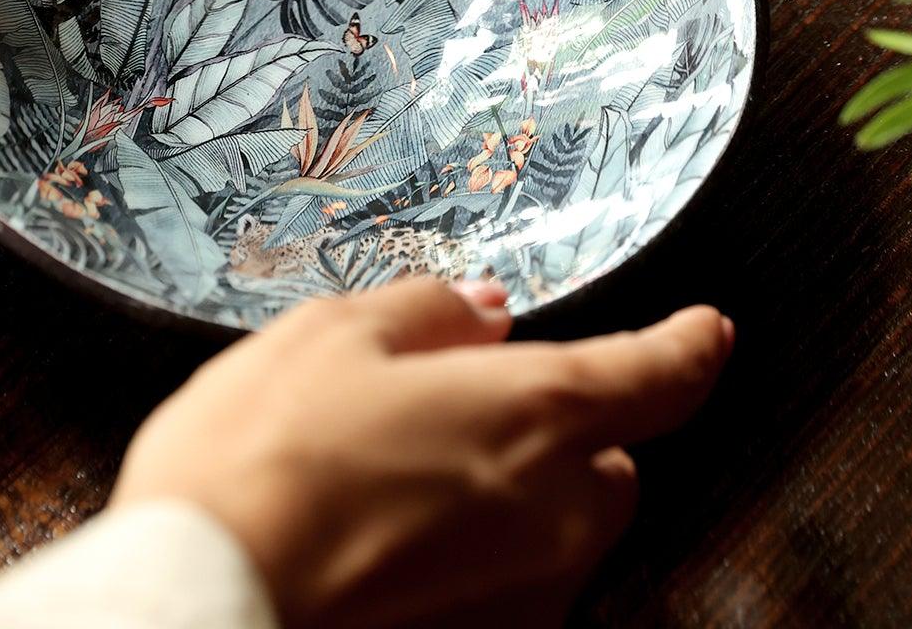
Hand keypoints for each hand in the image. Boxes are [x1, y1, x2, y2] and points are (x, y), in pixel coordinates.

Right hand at [112, 281, 732, 628]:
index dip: (688, 344)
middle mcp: (554, 518)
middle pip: (606, 466)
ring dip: (504, 506)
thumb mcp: (331, 336)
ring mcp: (525, 603)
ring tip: (386, 488)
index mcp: (532, 414)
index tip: (707, 331)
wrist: (204, 606)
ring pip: (552, 537)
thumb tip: (482, 311)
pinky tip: (378, 550)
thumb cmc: (259, 464)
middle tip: (457, 418)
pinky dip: (466, 567)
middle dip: (558, 439)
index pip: (656, 374)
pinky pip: (503, 594)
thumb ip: (427, 314)